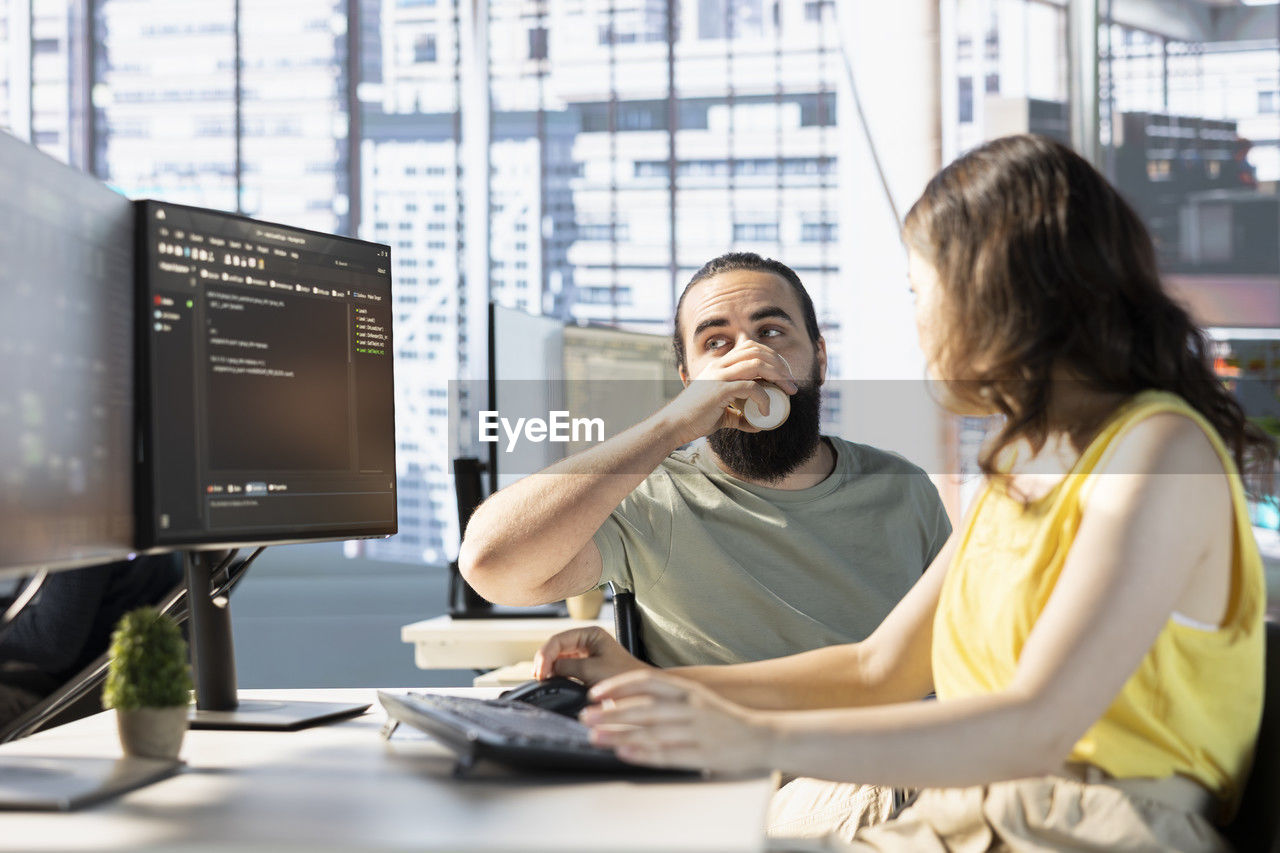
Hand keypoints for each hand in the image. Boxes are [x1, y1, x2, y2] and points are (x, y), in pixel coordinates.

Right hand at [532, 626, 648, 684]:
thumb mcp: (592, 670)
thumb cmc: (624, 678)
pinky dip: (555, 674)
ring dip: (548, 668)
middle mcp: (587, 641)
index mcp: (591, 634)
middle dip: (544, 661)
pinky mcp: (585, 669)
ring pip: (558, 658)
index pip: (558, 640)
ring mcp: (585, 655)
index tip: (541, 672)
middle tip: (538, 677)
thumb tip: (547, 670)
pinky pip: (564, 669)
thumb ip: (567, 667)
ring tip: (542, 680)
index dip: (546, 655)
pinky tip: (551, 681)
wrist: (641, 694)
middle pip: (556, 648)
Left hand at [580, 669, 773, 773]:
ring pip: (652, 732)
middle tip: (585, 717)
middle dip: (611, 713)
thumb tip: (628, 699)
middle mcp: (692, 708)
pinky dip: (644, 754)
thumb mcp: (697, 698)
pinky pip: (668, 754)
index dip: (619, 686)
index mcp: (689, 690)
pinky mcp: (703, 755)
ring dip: (620, 735)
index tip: (596, 693)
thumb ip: (667, 697)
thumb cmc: (724, 718)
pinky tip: (625, 753)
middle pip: (644, 707)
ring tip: (596, 738)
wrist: (763, 736)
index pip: (648, 681)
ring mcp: (698, 732)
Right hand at [661, 343, 798, 445]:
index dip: (771, 356)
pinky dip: (763, 397)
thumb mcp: (722, 415)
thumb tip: (757, 424)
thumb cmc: (695, 419)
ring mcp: (719, 375)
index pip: (749, 347)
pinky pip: (750, 386)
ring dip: (778, 376)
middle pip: (757, 351)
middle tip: (792, 384)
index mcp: (719, 366)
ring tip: (788, 391)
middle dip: (780, 365)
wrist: (674, 425)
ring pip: (757, 363)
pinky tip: (767, 409)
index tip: (784, 375)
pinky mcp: (719, 389)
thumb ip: (738, 416)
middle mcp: (719, 366)